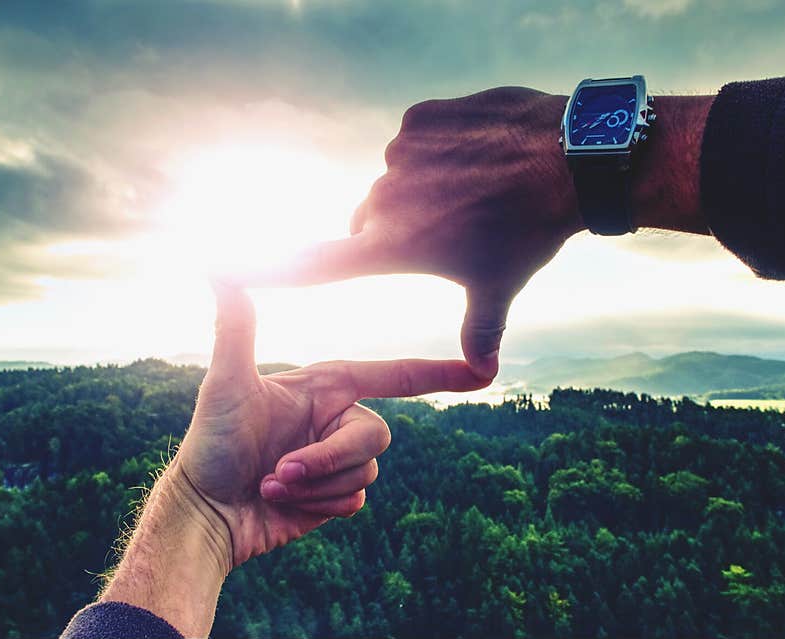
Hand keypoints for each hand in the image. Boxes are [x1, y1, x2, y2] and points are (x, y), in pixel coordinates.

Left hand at [180, 282, 486, 567]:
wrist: (206, 512)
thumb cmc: (210, 443)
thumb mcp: (225, 384)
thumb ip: (236, 328)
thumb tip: (219, 267)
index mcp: (326, 387)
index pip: (393, 376)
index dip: (438, 373)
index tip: (482, 370)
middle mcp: (337, 420)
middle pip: (376, 437)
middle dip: (328, 458)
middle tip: (280, 470)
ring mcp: (338, 460)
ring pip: (366, 474)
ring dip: (315, 485)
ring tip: (271, 485)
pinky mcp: (335, 497)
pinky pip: (354, 503)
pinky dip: (316, 507)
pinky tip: (283, 504)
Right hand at [243, 87, 579, 378]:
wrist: (568, 158)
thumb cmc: (528, 232)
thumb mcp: (498, 288)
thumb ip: (479, 330)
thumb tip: (483, 372)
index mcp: (391, 247)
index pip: (312, 263)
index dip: (261, 267)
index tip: (215, 264)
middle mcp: (382, 201)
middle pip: (368, 223)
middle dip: (394, 233)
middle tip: (444, 235)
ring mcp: (399, 155)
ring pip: (394, 182)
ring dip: (419, 191)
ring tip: (471, 197)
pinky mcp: (418, 119)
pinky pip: (415, 143)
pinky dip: (435, 154)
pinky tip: (474, 159)